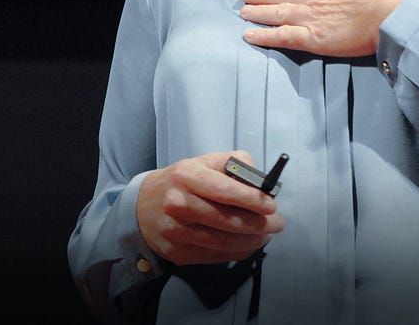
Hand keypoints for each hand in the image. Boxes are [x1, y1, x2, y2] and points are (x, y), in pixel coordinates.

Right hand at [136, 150, 284, 265]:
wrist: (141, 207)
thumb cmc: (179, 182)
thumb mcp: (201, 162)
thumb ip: (232, 164)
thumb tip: (259, 179)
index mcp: (186, 176)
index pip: (224, 190)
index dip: (252, 199)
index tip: (270, 205)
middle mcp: (178, 203)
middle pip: (227, 220)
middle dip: (259, 224)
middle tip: (277, 223)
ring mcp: (176, 231)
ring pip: (223, 242)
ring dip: (252, 241)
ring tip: (266, 234)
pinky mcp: (177, 252)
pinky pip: (215, 256)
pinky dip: (237, 252)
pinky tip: (248, 245)